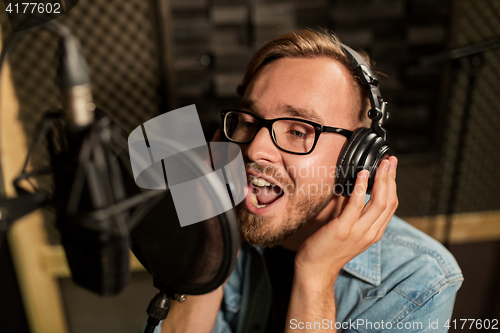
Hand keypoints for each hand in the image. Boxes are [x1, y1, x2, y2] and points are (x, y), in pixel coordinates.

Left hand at [294, 156, 398, 281]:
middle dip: (391, 178)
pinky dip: (362, 188)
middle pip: (389, 201)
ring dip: (382, 179)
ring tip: (382, 164)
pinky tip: (362, 174)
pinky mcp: (343, 229)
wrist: (315, 270)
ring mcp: (358, 231)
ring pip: (379, 202)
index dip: (393, 185)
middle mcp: (371, 232)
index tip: (391, 168)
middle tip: (391, 160)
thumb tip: (352, 189)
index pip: (391, 205)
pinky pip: (357, 205)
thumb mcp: (346, 228)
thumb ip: (351, 211)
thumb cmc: (327, 249)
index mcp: (373, 232)